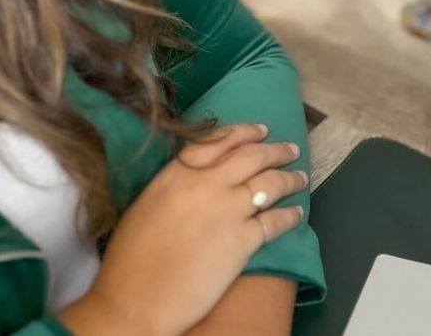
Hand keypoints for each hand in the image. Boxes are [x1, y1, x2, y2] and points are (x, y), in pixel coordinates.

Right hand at [59, 124, 309, 335]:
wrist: (135, 300)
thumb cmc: (130, 259)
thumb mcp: (147, 204)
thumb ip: (175, 184)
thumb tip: (199, 177)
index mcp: (177, 174)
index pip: (218, 141)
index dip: (244, 132)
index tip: (261, 130)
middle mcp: (206, 185)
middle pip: (252, 157)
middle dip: (276, 151)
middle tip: (290, 150)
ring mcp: (228, 211)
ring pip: (271, 183)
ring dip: (290, 178)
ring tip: (301, 177)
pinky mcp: (243, 241)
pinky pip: (276, 221)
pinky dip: (291, 215)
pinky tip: (297, 213)